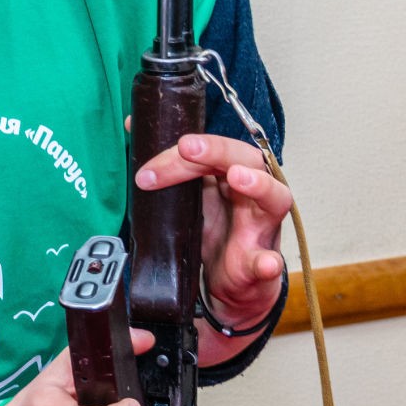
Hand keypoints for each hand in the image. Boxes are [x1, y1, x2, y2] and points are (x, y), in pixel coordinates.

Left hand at [136, 134, 288, 360]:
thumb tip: (131, 127)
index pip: (213, 148)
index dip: (181, 149)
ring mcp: (262, 225)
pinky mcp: (262, 261)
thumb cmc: (216, 230)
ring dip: (258, 184)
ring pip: (275, 196)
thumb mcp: (188, 195)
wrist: (229, 278)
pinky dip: (267, 262)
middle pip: (243, 159)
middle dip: (215, 150)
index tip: (151, 158)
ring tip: (238, 178)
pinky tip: (264, 262)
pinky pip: (269, 260)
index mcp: (232, 171)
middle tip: (186, 148)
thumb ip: (167, 167)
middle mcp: (253, 191)